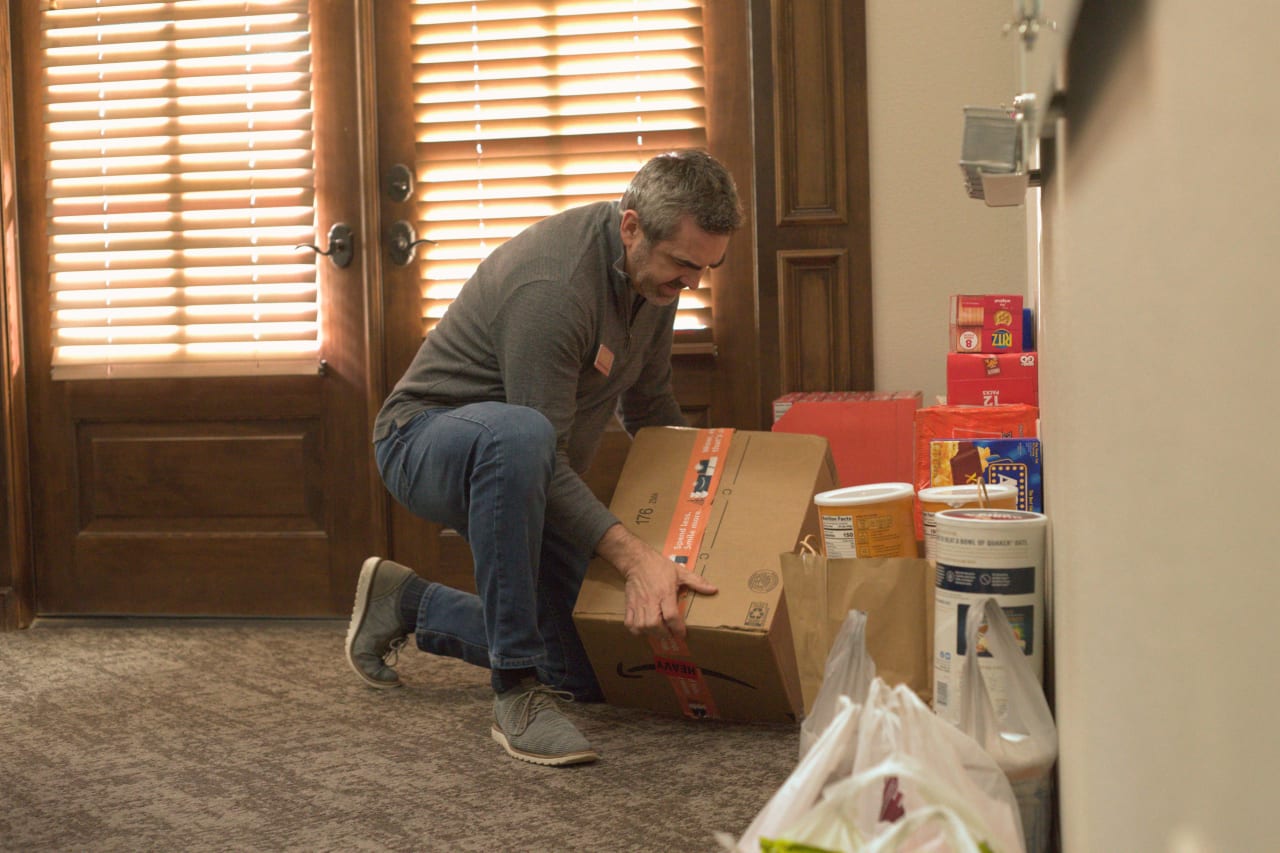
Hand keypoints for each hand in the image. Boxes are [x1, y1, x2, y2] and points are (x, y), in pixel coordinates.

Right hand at [596, 523, 717, 639]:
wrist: (637, 560)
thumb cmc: (660, 566)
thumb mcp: (680, 572)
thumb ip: (697, 582)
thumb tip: (714, 589)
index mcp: (665, 592)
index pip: (671, 615)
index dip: (677, 628)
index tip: (682, 634)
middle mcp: (651, 600)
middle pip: (654, 624)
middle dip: (664, 634)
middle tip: (670, 635)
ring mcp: (638, 603)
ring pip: (642, 626)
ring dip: (651, 633)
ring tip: (659, 633)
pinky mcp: (629, 604)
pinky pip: (629, 623)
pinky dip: (636, 630)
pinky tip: (644, 629)